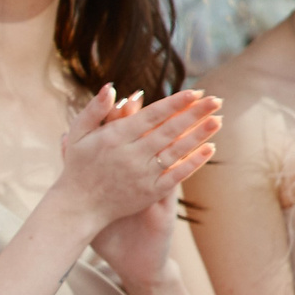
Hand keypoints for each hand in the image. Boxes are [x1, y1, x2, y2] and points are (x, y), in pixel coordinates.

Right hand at [50, 86, 219, 241]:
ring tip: (218, 120)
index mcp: (114, 138)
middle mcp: (130, 155)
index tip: (195, 92)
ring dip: (199, 135)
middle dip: (194, 114)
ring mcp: (141, 175)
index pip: (151, 116)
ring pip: (176, 151)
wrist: (78, 207)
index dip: (174, 104)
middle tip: (216, 100)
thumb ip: (94, 110)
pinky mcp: (149, 192)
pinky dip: (193, 163)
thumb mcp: (77, 134)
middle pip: (169, 131)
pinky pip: (176, 175)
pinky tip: (210, 149)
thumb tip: (112, 87)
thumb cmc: (78, 166)